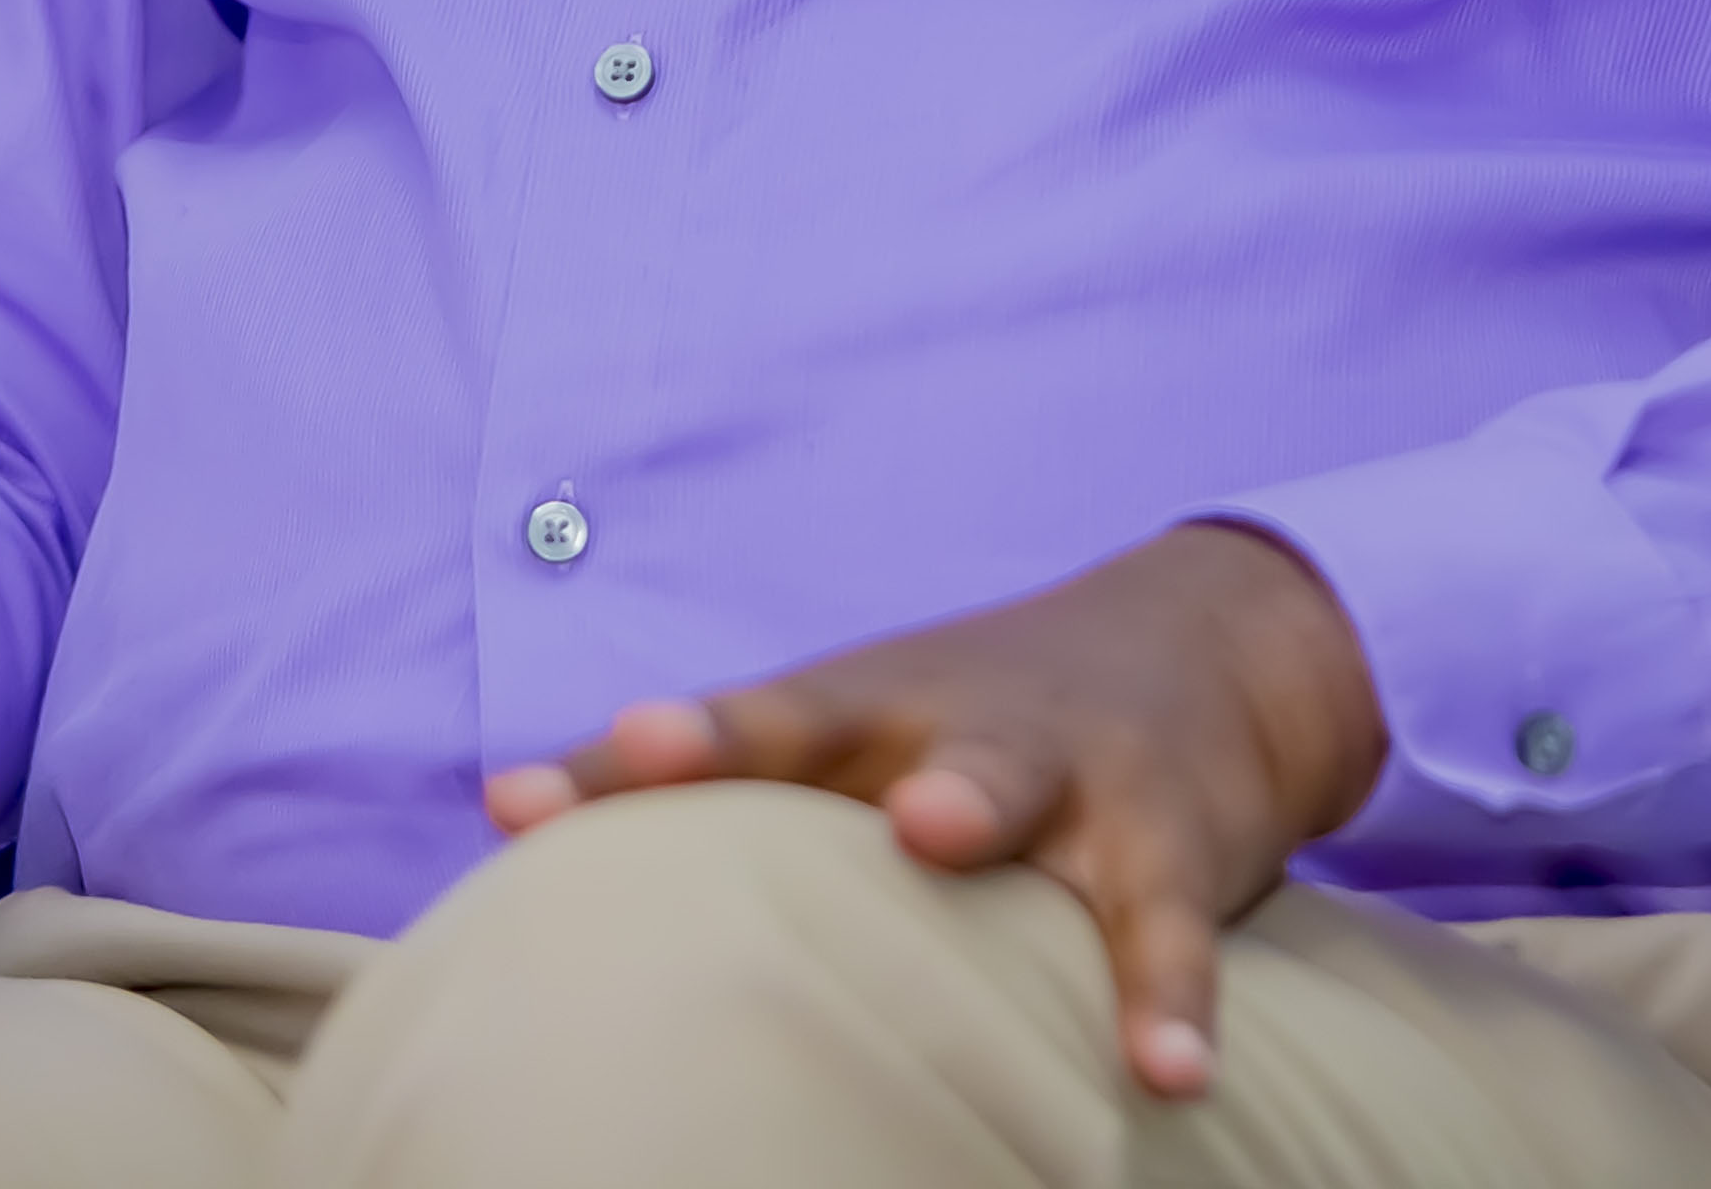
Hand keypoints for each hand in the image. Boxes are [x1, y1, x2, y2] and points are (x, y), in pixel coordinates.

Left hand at [481, 519, 1387, 1102]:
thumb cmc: (967, 713)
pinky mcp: (1174, 839)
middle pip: (843, 727)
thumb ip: (698, 769)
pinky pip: (1166, 925)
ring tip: (935, 836)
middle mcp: (946, 727)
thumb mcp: (848, 719)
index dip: (621, 766)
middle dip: (756, 745)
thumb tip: (496, 811)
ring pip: (1013, 788)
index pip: (718, 732)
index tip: (521, 806)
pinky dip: (1171, 995)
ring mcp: (1066, 772)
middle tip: (669, 749)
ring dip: (970, 802)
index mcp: (855, 708)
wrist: (1214, 637)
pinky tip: (1172, 1073)